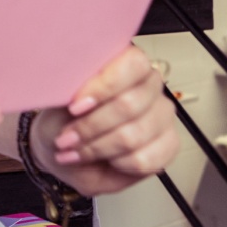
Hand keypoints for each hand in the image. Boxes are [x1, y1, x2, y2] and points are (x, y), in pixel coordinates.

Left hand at [34, 45, 177, 195]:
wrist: (62, 148)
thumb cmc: (62, 119)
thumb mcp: (57, 99)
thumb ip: (71, 85)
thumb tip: (75, 83)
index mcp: (124, 62)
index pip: (132, 64)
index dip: (104, 87)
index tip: (75, 106)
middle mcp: (149, 85)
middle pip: (129, 104)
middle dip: (90, 127)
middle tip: (67, 137)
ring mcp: (162, 114)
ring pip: (134, 135)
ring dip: (97, 148)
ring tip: (77, 151)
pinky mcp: (169, 144)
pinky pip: (145, 160)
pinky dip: (117, 165)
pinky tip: (106, 160)